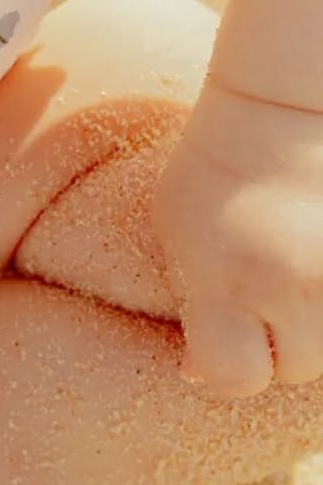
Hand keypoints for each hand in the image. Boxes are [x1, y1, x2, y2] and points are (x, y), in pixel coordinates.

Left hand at [153, 78, 322, 396]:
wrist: (286, 106)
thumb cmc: (217, 170)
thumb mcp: (176, 235)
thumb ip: (190, 309)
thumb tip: (198, 377)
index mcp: (230, 280)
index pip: (236, 378)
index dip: (227, 363)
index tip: (224, 333)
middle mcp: (296, 284)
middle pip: (295, 368)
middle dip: (278, 342)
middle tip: (267, 287)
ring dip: (316, 324)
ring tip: (296, 272)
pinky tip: (315, 262)